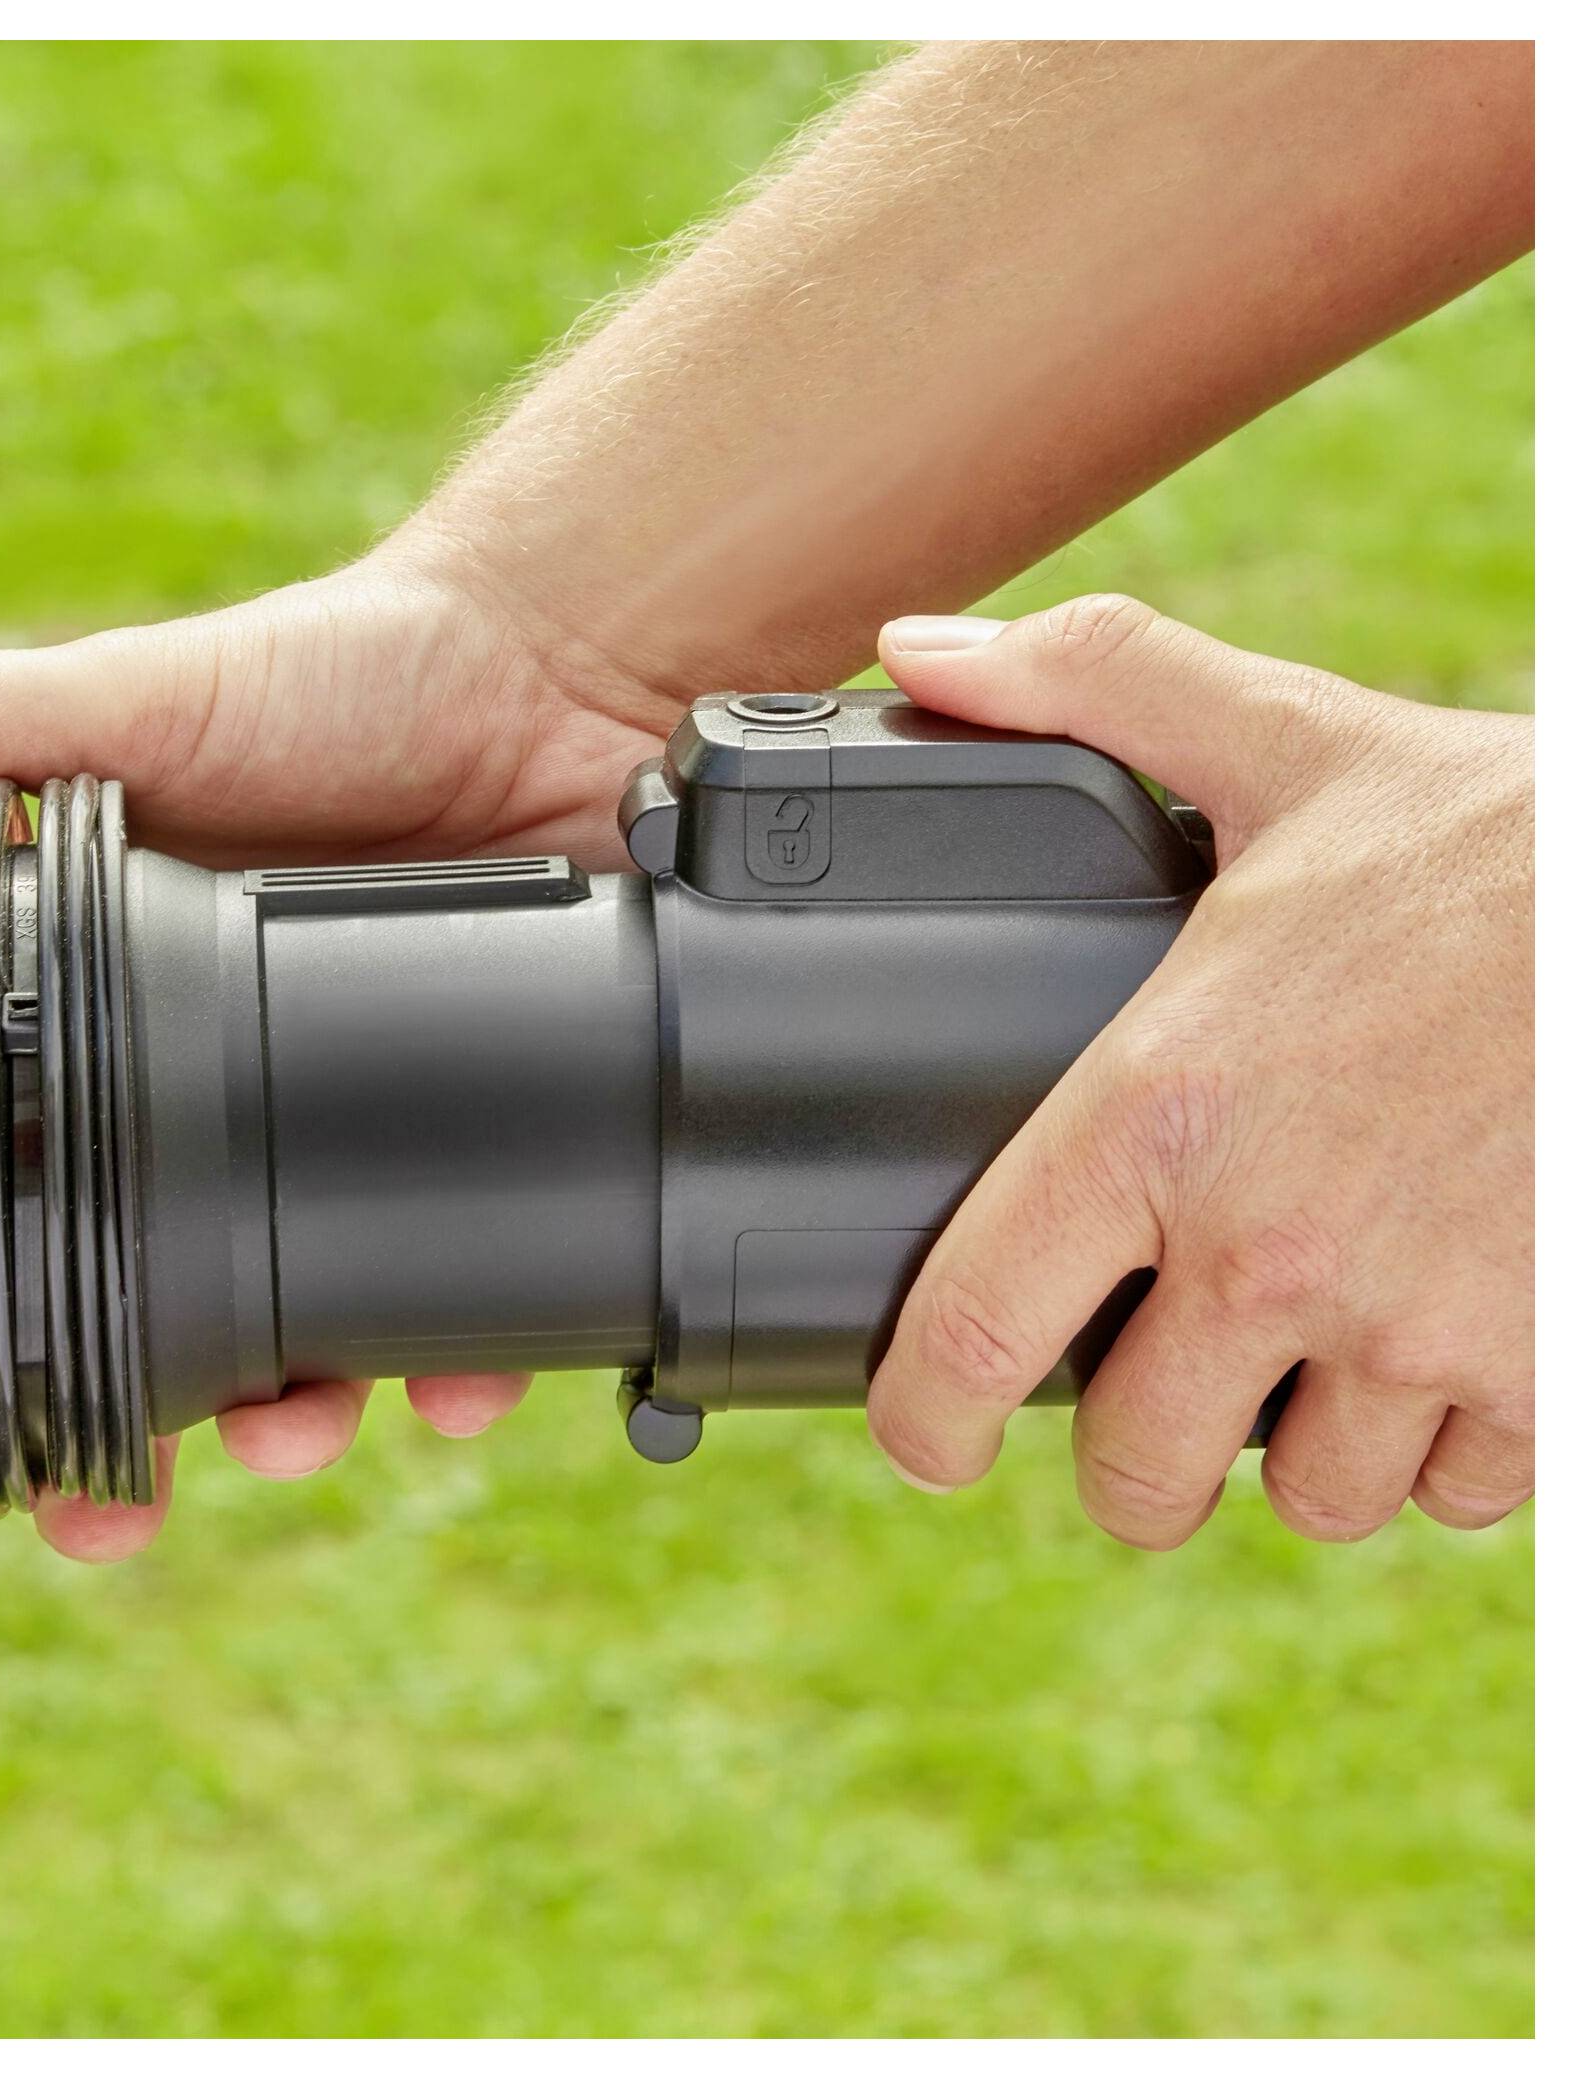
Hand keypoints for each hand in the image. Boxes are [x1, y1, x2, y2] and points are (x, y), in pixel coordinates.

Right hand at [0, 541, 677, 1558]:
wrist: (546, 673)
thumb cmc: (328, 676)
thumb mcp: (130, 692)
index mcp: (133, 1026)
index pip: (37, 1192)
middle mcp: (245, 1099)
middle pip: (173, 1305)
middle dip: (139, 1427)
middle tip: (108, 1502)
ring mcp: (372, 1129)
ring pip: (324, 1327)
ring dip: (301, 1410)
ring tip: (296, 1427)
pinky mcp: (507, 1133)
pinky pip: (490, 1280)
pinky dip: (477, 1356)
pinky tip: (463, 1386)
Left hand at [867, 597, 1532, 1547]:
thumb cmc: (1502, 838)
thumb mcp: (1287, 739)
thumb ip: (1090, 686)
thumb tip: (922, 651)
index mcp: (1161, 1112)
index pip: (975, 1331)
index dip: (921, 1416)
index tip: (923, 1433)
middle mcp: (1271, 1246)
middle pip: (1136, 1464)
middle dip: (1131, 1455)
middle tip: (1147, 1396)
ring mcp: (1419, 1331)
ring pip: (1307, 1494)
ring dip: (1295, 1449)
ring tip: (1304, 1360)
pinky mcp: (1547, 1380)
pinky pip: (1456, 1493)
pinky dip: (1441, 1451)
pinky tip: (1438, 1358)